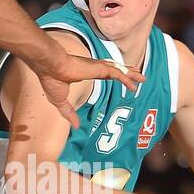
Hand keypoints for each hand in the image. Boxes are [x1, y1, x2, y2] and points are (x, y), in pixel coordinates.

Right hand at [16, 35, 145, 128]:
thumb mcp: (61, 101)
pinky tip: (134, 86)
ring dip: (132, 75)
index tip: (121, 78)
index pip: (104, 72)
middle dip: (128, 72)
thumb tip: (76, 126)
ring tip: (143, 79)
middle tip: (138, 77)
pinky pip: (117, 74)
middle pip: (116, 69)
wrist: (50, 67)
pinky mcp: (99, 69)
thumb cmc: (51, 79)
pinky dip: (127, 79)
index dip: (114, 75)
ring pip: (120, 70)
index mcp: (86, 71)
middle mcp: (94, 67)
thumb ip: (69, 113)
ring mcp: (97, 67)